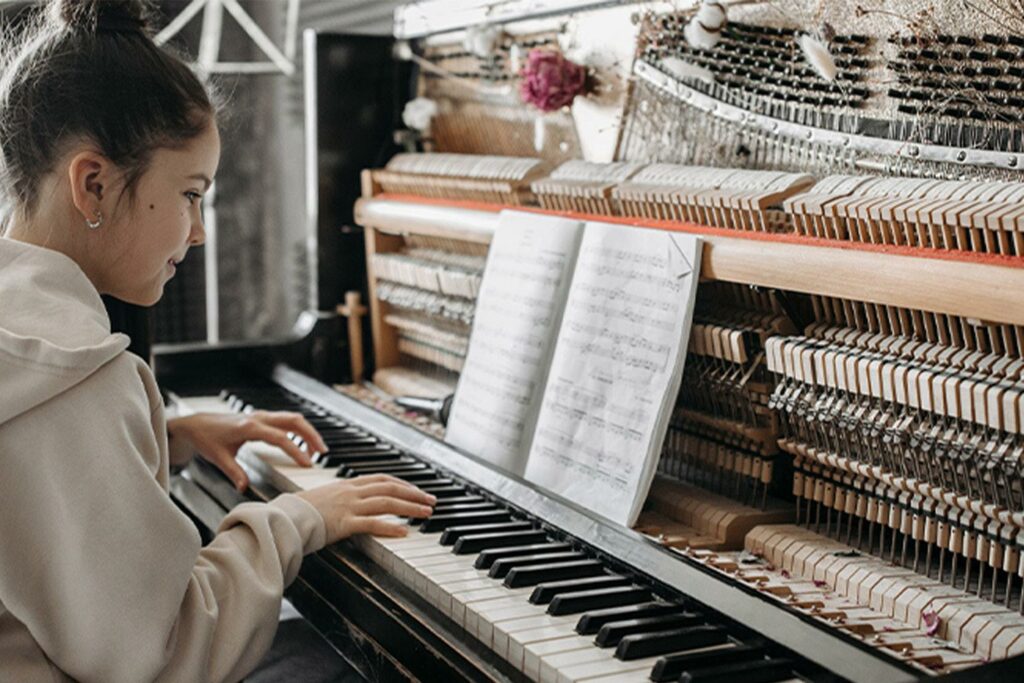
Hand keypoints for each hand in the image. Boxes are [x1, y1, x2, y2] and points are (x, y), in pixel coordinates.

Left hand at [167, 411, 328, 490]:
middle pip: (294, 421)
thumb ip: (234, 472)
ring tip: (317, 449)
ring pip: (292, 419)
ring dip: (307, 432)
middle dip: (311, 435)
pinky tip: (302, 443)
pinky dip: (298, 431)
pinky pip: (285, 421)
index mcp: (249, 427)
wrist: (195, 424)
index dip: (296, 451)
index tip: (307, 463)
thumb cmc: (206, 437)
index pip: (280, 438)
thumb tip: (244, 487)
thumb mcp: (218, 457)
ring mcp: (261, 416)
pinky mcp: (262, 418)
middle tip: (323, 452)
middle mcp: (258, 418)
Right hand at [297, 474, 436, 542]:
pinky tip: (405, 532)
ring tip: (427, 513)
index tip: (416, 489)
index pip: (381, 478)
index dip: (402, 483)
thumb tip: (352, 505)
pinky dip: (391, 526)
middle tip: (431, 500)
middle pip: (390, 487)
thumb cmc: (298, 512)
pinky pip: (373, 523)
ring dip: (411, 507)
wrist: (283, 518)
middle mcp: (350, 492)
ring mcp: (348, 506)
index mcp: (346, 485)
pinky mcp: (344, 523)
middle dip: (414, 493)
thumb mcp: (322, 499)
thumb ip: (339, 499)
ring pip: (387, 502)